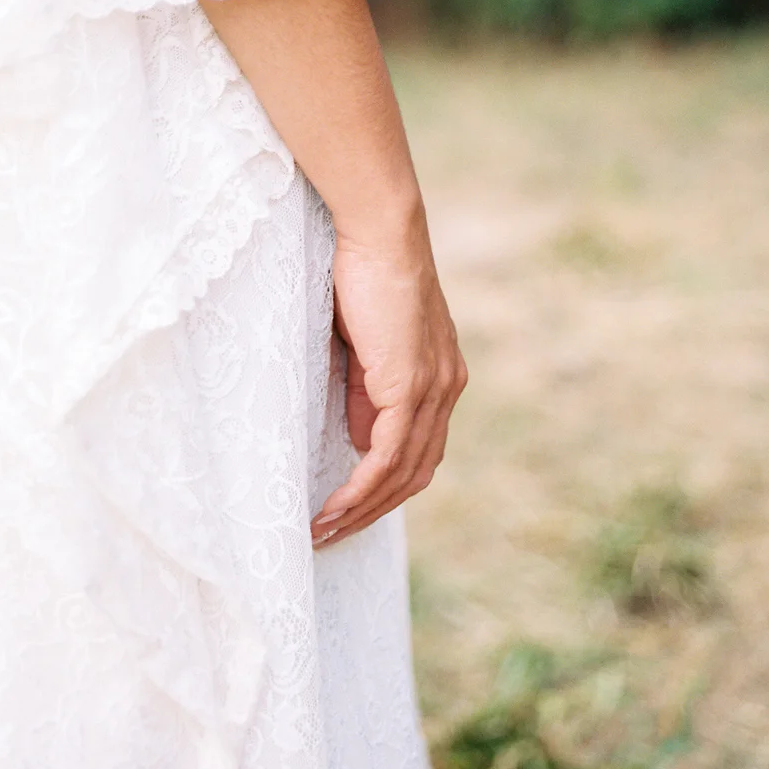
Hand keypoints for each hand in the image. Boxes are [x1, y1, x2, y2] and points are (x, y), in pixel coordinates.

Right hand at [310, 212, 466, 547]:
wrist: (380, 234)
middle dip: (372, 511)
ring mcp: (432, 390)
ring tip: (322, 531)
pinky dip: (361, 490)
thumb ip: (369, 388)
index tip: (349, 509)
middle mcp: (447, 389)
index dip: (386, 487)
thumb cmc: (365, 274)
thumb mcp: (367, 344)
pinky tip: (334, 509)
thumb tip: (359, 434)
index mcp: (442, 378)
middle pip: (416, 473)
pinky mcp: (409, 387)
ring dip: (361, 510)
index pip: (420, 451)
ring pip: (402, 473)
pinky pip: (387, 456)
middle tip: (329, 534)